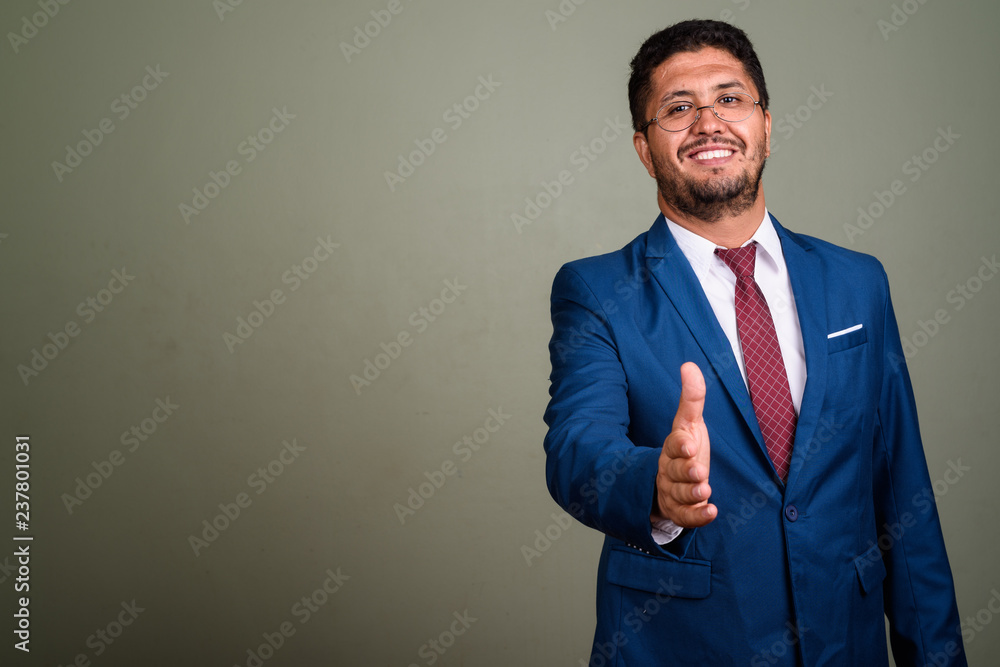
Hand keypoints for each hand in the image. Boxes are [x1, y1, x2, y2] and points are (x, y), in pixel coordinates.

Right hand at [652, 362, 716, 527]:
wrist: (668, 483)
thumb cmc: (684, 449)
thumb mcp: (689, 423)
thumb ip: (692, 399)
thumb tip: (689, 365)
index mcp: (672, 448)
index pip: (673, 444)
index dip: (680, 445)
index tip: (690, 443)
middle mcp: (669, 470)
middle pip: (674, 471)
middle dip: (686, 471)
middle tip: (699, 472)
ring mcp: (673, 492)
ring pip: (678, 494)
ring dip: (692, 494)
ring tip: (705, 491)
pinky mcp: (681, 511)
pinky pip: (686, 516)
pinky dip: (698, 517)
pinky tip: (711, 512)